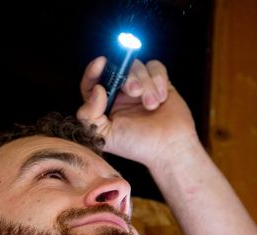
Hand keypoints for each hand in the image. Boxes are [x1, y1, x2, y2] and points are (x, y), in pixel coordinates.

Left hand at [77, 57, 199, 168]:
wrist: (168, 149)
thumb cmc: (136, 146)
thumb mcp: (105, 136)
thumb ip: (88, 115)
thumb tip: (96, 89)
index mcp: (105, 105)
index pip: (93, 82)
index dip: (93, 70)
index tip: (100, 63)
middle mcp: (121, 94)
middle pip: (117, 69)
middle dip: (127, 77)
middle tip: (135, 92)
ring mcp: (141, 87)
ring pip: (137, 66)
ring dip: (146, 83)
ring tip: (152, 105)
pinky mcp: (159, 83)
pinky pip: (155, 67)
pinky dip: (158, 79)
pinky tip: (161, 98)